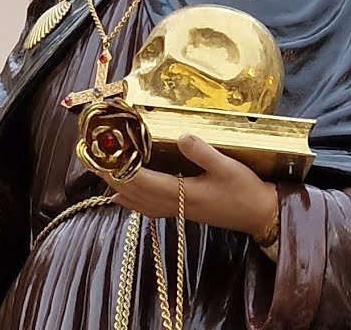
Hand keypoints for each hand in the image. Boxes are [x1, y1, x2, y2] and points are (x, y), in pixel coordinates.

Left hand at [103, 135, 277, 235]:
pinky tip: (120, 197)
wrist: (259, 215)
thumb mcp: (228, 166)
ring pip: (137, 202)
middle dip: (110, 176)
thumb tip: (181, 135)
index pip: (140, 181)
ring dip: (117, 187)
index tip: (100, 157)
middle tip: (90, 159)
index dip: (118, 169)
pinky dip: (130, 201)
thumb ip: (203, 151)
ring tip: (100, 172)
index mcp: (181, 193)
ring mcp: (176, 210)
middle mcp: (174, 204)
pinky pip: (147, 208)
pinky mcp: (181, 211)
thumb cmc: (245, 190)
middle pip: (132, 192)